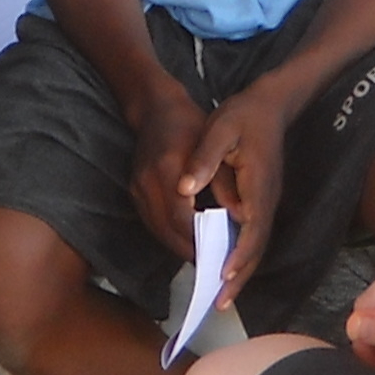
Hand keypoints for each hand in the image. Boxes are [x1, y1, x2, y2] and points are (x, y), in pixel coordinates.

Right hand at [123, 78, 211, 263]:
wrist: (157, 108)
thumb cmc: (191, 124)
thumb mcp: (216, 146)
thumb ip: (225, 183)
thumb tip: (239, 218)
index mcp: (168, 168)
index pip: (182, 218)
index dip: (201, 241)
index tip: (221, 256)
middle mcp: (147, 182)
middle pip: (167, 231)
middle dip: (192, 251)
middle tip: (216, 265)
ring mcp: (137, 188)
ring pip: (157, 231)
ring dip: (180, 247)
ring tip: (206, 256)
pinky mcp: (134, 191)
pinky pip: (152, 223)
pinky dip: (170, 235)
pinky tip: (189, 239)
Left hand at [178, 74, 294, 304]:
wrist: (269, 105)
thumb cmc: (243, 116)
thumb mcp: (221, 130)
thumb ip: (204, 159)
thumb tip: (185, 186)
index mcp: (257, 184)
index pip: (251, 227)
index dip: (239, 254)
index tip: (223, 274)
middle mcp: (266, 199)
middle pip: (257, 247)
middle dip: (240, 277)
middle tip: (221, 303)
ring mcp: (266, 202)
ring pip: (256, 245)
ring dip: (240, 272)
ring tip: (222, 297)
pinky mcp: (259, 202)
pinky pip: (251, 236)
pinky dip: (240, 256)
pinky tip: (224, 268)